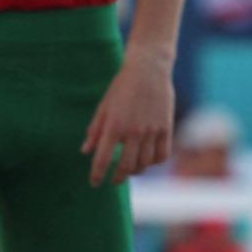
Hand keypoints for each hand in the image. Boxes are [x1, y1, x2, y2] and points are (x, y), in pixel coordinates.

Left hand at [83, 50, 174, 185]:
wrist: (148, 69)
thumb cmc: (122, 87)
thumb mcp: (104, 107)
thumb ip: (95, 131)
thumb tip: (85, 151)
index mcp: (114, 126)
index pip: (103, 160)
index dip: (97, 175)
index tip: (95, 182)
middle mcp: (133, 131)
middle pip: (126, 167)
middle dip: (118, 178)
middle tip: (114, 180)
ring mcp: (152, 130)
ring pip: (145, 163)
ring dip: (136, 171)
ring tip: (131, 169)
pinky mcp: (166, 128)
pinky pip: (162, 155)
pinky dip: (154, 162)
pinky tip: (147, 159)